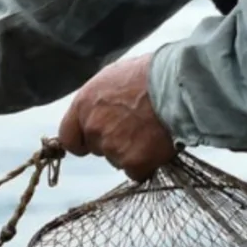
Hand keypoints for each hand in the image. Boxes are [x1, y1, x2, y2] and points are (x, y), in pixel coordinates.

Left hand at [58, 53, 178, 181]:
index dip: (81, 141)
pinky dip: (147, 164)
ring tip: (151, 130)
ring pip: (117, 160)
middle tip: (136, 126)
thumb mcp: (113, 77)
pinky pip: (136, 173)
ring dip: (132, 152)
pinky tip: (158, 146)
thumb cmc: (150, 74)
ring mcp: (112, 147)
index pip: (68, 137)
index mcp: (83, 105)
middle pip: (97, 148)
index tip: (90, 143)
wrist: (178, 84)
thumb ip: (97, 101)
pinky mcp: (133, 162)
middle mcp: (93, 128)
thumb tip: (97, 111)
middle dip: (113, 142)